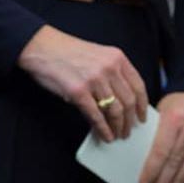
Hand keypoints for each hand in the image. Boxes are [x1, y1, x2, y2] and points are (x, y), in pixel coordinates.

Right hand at [17, 25, 148, 140]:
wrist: (41, 47)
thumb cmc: (66, 52)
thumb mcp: (97, 55)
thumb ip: (111, 72)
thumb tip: (120, 99)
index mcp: (116, 57)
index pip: (138, 85)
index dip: (142, 105)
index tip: (142, 117)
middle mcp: (109, 68)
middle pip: (128, 101)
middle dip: (130, 121)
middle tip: (128, 132)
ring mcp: (94, 80)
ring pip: (115, 111)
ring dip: (118, 127)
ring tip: (116, 135)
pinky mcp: (78, 92)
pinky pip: (96, 116)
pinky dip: (103, 129)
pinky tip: (104, 135)